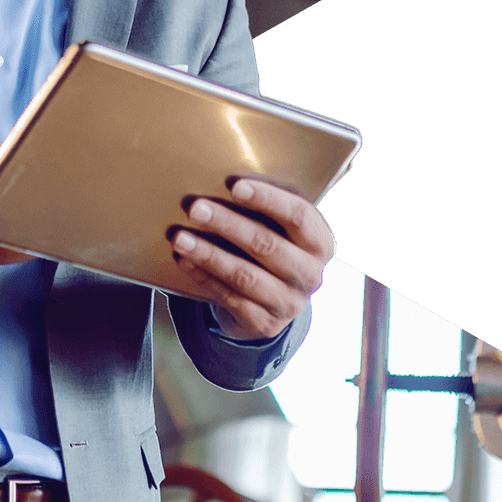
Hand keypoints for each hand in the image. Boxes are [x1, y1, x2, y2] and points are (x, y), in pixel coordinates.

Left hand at [171, 178, 336, 341]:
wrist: (273, 303)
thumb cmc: (272, 250)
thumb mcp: (282, 230)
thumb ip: (268, 209)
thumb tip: (227, 178)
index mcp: (320, 243)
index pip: (299, 216)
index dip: (267, 200)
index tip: (235, 186)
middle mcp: (311, 274)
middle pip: (266, 245)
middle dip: (227, 224)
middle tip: (195, 208)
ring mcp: (289, 302)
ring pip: (244, 274)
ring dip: (208, 254)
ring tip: (180, 237)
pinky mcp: (265, 323)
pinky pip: (229, 297)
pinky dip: (203, 277)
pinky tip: (185, 260)